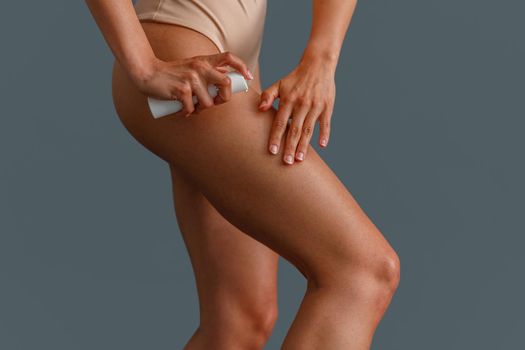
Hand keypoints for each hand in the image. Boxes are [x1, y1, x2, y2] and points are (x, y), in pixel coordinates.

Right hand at [131, 52, 253, 116]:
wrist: (147, 73)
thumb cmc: (172, 74)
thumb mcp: (192, 68)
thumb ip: (208, 72)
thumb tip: (227, 81)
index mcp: (204, 60)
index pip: (229, 57)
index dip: (242, 67)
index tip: (248, 77)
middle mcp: (200, 67)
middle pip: (226, 84)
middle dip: (223, 99)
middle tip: (213, 104)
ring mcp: (191, 78)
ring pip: (208, 103)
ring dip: (200, 110)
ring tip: (191, 107)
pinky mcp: (182, 89)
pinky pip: (191, 109)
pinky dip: (186, 113)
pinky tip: (180, 111)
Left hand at [258, 58, 335, 164]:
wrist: (318, 65)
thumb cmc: (295, 78)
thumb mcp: (279, 84)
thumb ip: (268, 96)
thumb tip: (260, 109)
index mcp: (288, 100)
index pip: (280, 122)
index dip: (276, 137)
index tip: (273, 151)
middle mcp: (302, 104)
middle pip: (294, 130)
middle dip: (290, 147)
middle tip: (286, 162)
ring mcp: (315, 106)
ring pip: (309, 129)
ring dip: (304, 145)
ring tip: (299, 159)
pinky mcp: (327, 107)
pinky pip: (325, 123)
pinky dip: (325, 134)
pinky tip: (322, 146)